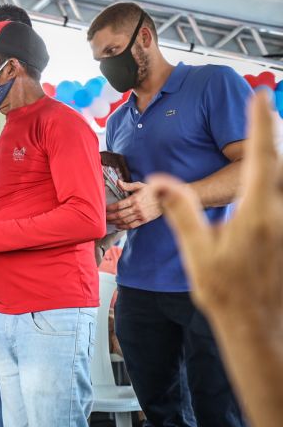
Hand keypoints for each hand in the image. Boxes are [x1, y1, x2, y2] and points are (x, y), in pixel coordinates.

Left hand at [105, 180, 162, 229]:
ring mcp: (141, 215)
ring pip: (125, 221)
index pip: (119, 205)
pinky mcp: (144, 220)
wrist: (166, 198)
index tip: (105, 209)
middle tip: (104, 218)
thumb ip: (128, 185)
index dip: (110, 208)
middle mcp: (137, 208)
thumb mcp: (140, 185)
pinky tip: (118, 226)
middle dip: (110, 217)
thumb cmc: (152, 191)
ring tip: (109, 222)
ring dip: (115, 222)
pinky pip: (132, 225)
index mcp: (135, 199)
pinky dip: (124, 227)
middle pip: (120, 215)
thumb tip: (118, 182)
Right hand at [146, 91, 282, 426]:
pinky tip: (266, 190)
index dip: (260, 124)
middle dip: (273, 137)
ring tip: (268, 140)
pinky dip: (275, 187)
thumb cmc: (226, 294)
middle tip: (267, 109)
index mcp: (259, 215)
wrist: (260, 330)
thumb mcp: (197, 251)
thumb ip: (181, 211)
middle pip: (282, 166)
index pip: (263, 158)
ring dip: (274, 165)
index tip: (259, 96)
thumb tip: (156, 182)